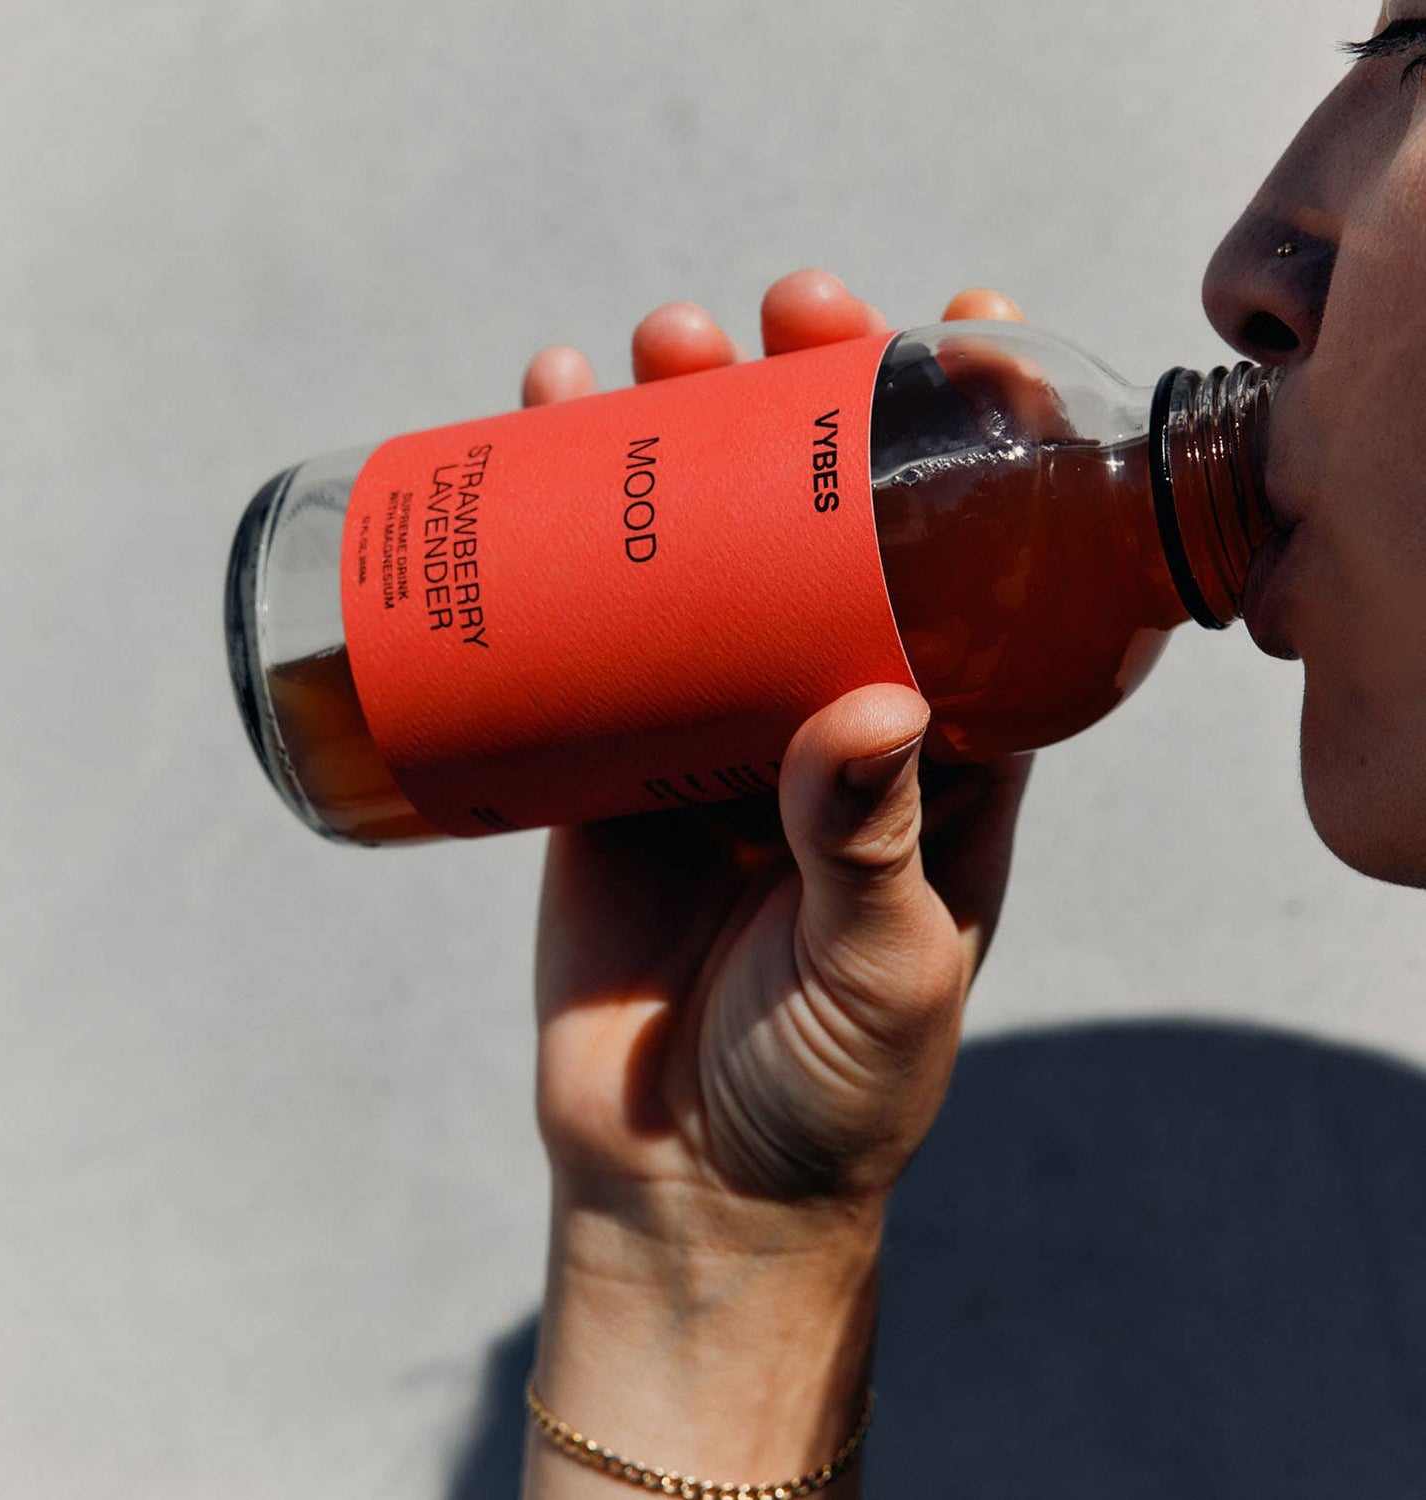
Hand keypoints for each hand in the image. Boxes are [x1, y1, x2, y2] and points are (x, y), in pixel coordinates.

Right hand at [521, 272, 1030, 1495]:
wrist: (685, 1182)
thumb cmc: (823, 1091)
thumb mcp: (881, 973)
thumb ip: (872, 850)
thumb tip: (868, 707)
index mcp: (944, 746)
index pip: (974, 560)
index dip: (973, 440)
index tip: (957, 323)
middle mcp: (833, 714)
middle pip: (819, 521)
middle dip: (794, 404)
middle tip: (763, 319)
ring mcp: (715, 729)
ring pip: (697, 550)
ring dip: (668, 434)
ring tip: (631, 352)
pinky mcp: (612, 763)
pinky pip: (588, 627)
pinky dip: (556, 530)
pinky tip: (529, 433)